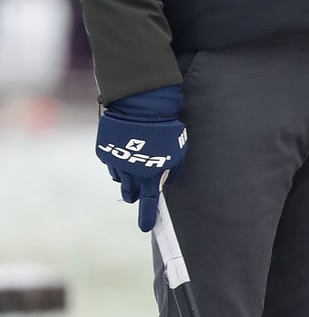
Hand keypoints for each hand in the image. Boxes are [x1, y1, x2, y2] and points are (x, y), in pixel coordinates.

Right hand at [96, 85, 187, 231]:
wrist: (141, 105)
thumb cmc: (165, 126)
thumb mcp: (178, 148)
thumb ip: (173, 168)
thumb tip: (168, 179)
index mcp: (150, 174)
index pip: (149, 201)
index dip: (147, 216)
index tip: (146, 228)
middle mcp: (131, 173)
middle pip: (131, 193)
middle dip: (135, 194)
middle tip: (137, 193)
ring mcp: (116, 163)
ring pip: (120, 180)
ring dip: (126, 180)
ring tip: (133, 170)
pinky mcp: (106, 152)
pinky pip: (112, 165)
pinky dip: (118, 163)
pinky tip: (125, 152)